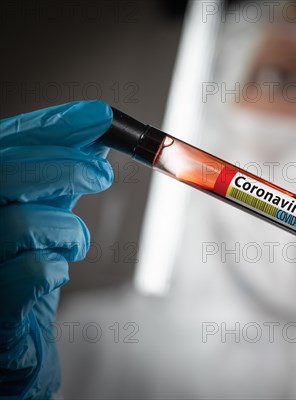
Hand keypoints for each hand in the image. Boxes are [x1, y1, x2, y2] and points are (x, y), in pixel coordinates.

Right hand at [0, 101, 112, 397]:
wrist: (10, 348)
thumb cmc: (22, 278)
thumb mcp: (41, 217)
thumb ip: (59, 180)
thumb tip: (95, 135)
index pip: (4, 144)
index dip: (52, 125)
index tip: (99, 116)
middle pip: (4, 174)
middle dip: (65, 166)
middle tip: (102, 174)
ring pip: (19, 223)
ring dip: (66, 230)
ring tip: (75, 244)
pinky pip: (27, 272)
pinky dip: (53, 268)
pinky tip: (53, 274)